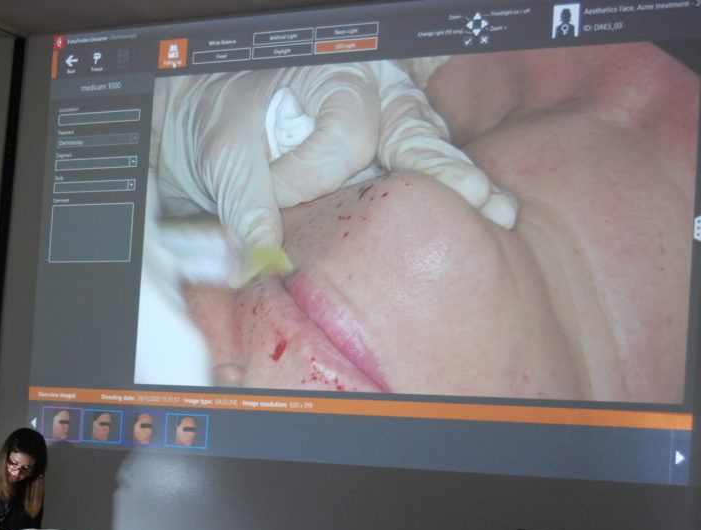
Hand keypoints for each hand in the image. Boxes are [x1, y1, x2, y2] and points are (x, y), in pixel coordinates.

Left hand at [152, 62, 515, 285]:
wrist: (232, 119)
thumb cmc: (231, 121)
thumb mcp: (225, 154)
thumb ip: (246, 203)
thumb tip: (263, 258)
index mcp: (332, 78)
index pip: (341, 136)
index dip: (308, 175)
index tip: (275, 195)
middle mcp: (375, 93)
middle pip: (415, 133)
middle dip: (443, 169)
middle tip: (476, 200)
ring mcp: (395, 121)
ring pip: (431, 152)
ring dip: (459, 184)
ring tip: (497, 212)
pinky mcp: (401, 151)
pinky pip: (432, 169)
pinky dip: (453, 193)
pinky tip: (492, 214)